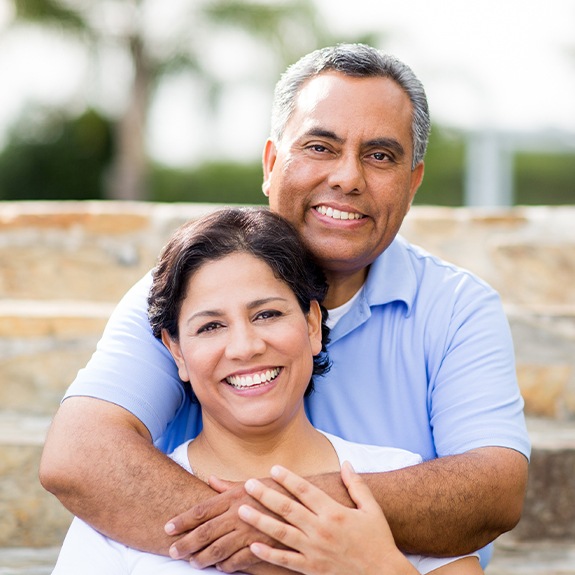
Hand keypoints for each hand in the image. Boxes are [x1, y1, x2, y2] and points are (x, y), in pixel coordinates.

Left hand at [165, 477, 288, 572]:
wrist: (308, 500)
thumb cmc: (278, 489)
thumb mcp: (252, 483)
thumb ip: (228, 486)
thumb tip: (210, 479)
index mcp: (235, 496)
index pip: (202, 510)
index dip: (183, 520)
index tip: (168, 527)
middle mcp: (240, 513)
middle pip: (206, 531)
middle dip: (186, 542)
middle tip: (172, 551)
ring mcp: (251, 531)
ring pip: (219, 549)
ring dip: (203, 557)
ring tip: (192, 562)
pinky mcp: (264, 545)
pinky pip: (240, 560)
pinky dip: (228, 565)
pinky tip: (221, 568)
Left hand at [238, 462, 418, 574]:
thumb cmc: (378, 540)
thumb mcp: (371, 509)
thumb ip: (357, 485)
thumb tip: (346, 462)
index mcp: (334, 513)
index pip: (306, 491)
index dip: (288, 479)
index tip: (274, 468)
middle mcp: (321, 530)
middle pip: (288, 509)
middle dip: (266, 495)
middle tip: (248, 484)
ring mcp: (314, 551)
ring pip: (281, 533)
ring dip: (259, 521)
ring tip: (241, 511)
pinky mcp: (312, 569)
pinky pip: (286, 561)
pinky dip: (268, 555)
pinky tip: (252, 546)